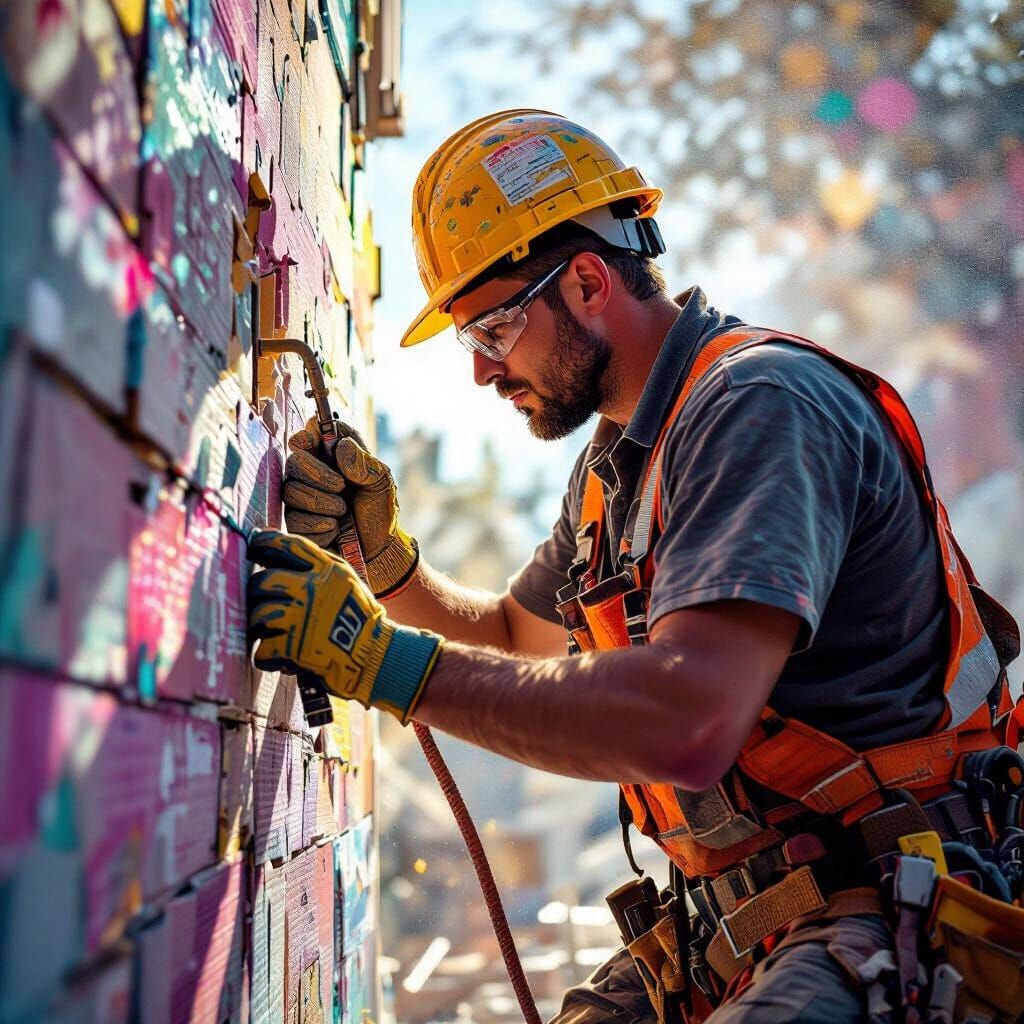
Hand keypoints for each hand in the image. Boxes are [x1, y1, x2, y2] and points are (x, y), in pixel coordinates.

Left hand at [247, 529, 442, 722]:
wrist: (377, 657)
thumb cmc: (361, 621)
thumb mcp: (347, 583)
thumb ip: (319, 570)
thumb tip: (281, 561)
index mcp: (328, 570)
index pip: (289, 546)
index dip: (265, 542)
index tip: (253, 544)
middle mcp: (313, 589)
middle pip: (264, 581)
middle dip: (255, 591)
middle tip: (257, 599)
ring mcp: (302, 618)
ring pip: (258, 615)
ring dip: (259, 627)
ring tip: (267, 632)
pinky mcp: (294, 648)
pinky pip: (263, 650)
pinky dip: (267, 656)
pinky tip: (278, 656)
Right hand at [282, 418, 418, 597]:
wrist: (377, 549)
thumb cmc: (379, 511)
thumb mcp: (381, 483)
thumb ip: (365, 463)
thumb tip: (341, 446)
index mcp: (334, 456)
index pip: (311, 434)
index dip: (308, 435)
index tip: (312, 442)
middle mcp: (312, 473)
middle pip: (294, 461)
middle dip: (318, 474)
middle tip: (341, 486)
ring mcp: (301, 499)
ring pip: (292, 491)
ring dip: (322, 502)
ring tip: (343, 511)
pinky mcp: (296, 523)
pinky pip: (295, 519)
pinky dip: (319, 525)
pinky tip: (334, 528)